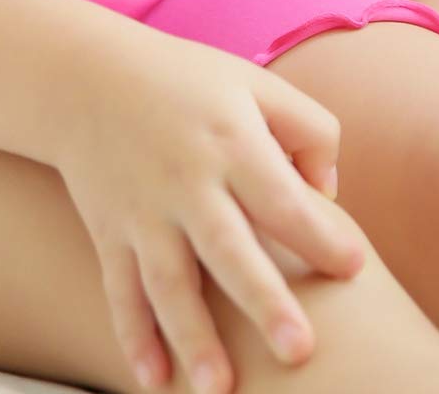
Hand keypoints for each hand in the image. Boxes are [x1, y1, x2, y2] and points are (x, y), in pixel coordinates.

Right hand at [50, 28, 365, 393]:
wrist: (84, 76)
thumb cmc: (185, 81)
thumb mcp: (252, 84)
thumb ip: (308, 130)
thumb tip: (330, 196)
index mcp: (230, 140)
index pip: (282, 196)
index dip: (320, 233)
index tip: (354, 268)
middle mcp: (186, 180)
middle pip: (229, 248)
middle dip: (263, 301)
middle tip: (298, 351)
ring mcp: (143, 211)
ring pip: (169, 282)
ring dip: (193, 337)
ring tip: (219, 389)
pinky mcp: (109, 231)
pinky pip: (121, 291)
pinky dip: (134, 336)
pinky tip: (154, 379)